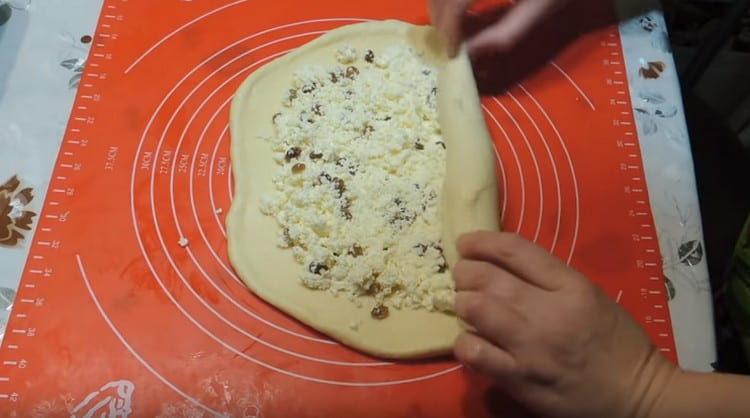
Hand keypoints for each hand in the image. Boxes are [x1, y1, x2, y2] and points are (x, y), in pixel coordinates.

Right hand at [429, 0, 572, 57]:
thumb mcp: (540, 8)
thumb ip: (506, 32)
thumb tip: (472, 53)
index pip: (458, 2)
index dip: (450, 27)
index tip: (453, 52)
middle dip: (440, 17)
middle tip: (449, 42)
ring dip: (438, 4)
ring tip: (449, 25)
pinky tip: (454, 6)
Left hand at [452, 231, 676, 417]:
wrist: (637, 396)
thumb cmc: (617, 343)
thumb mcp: (591, 295)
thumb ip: (549, 278)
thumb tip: (501, 265)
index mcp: (571, 286)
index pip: (514, 250)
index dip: (482, 241)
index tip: (466, 243)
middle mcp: (548, 312)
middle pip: (487, 277)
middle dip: (465, 271)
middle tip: (462, 276)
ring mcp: (531, 347)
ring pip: (476, 310)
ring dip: (462, 303)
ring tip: (465, 305)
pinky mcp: (520, 379)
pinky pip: (476, 353)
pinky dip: (465, 342)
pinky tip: (471, 340)